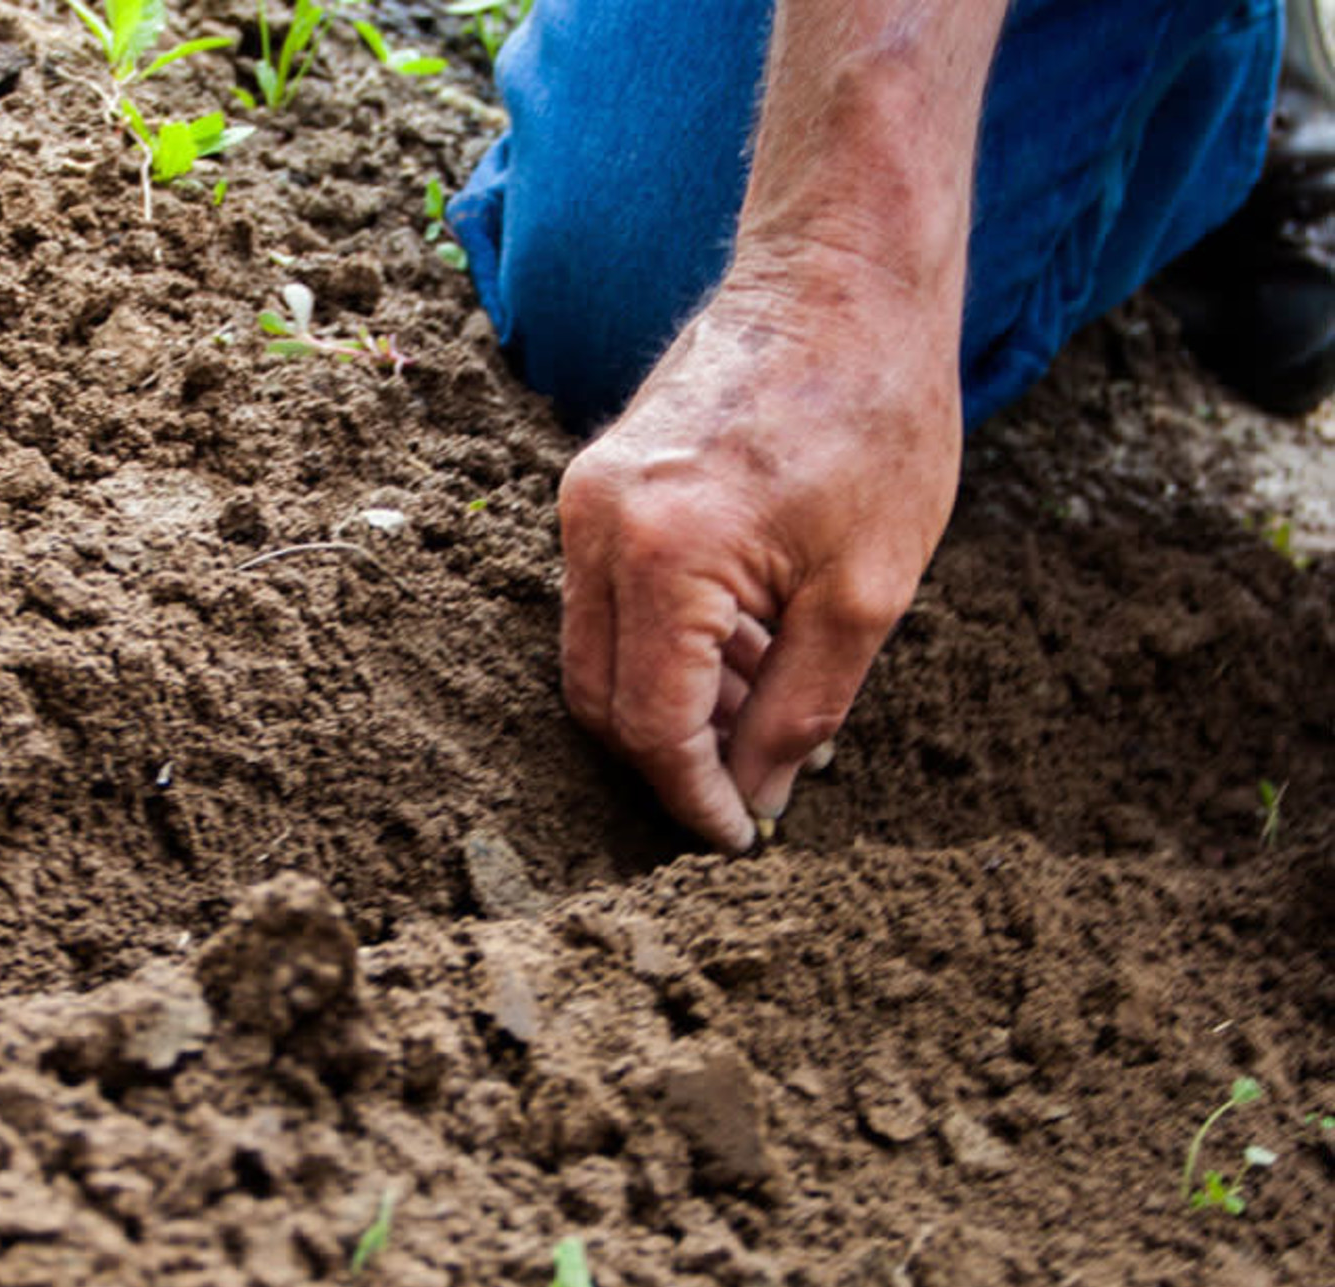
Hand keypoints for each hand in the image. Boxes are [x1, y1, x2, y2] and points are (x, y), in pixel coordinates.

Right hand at [558, 248, 963, 850]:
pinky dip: (666, 647)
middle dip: (674, 760)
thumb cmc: (876, 416)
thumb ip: (800, 712)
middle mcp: (597, 528)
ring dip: (674, 703)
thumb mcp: (866, 591)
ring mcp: (585, 500)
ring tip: (770, 701)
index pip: (651, 727)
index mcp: (663, 555)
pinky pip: (609, 603)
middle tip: (754, 783)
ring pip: (600, 657)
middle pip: (602, 701)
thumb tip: (756, 797)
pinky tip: (745, 646)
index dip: (694, 799)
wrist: (841, 274)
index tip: (740, 838)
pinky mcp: (597, 485)